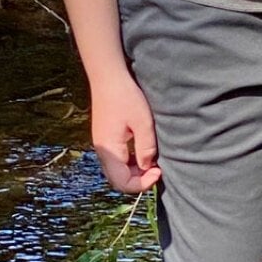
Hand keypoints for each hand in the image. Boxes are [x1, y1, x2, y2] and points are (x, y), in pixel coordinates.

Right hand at [90, 74, 160, 193]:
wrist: (108, 77)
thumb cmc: (126, 96)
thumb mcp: (143, 123)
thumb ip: (146, 148)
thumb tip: (148, 168)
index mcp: (109, 150)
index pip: (122, 183)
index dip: (142, 184)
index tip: (159, 171)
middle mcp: (102, 151)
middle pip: (118, 180)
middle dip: (139, 180)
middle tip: (157, 168)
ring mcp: (102, 144)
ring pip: (117, 170)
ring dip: (135, 171)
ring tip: (152, 159)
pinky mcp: (105, 137)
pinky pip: (116, 159)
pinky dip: (130, 161)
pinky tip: (141, 149)